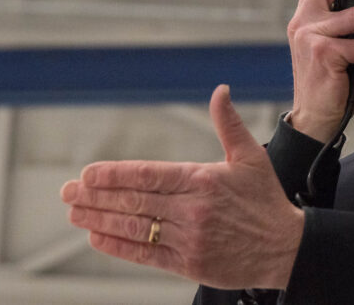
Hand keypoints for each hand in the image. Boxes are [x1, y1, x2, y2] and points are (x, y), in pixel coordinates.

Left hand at [61, 85, 303, 289]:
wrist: (285, 247)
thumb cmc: (266, 200)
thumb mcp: (251, 156)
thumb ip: (229, 123)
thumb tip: (220, 91)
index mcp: (204, 179)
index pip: (149, 175)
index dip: (114, 174)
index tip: (88, 173)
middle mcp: (192, 209)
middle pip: (134, 201)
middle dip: (96, 195)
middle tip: (67, 191)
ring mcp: (188, 238)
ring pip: (133, 226)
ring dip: (98, 219)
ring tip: (74, 211)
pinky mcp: (187, 263)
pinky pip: (144, 253)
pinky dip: (118, 245)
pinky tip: (97, 236)